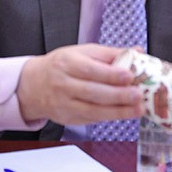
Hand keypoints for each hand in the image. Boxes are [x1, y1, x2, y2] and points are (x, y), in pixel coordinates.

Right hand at [17, 44, 142, 127]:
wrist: (33, 84)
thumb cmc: (62, 65)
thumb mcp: (81, 52)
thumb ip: (109, 54)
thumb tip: (137, 52)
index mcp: (67, 63)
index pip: (90, 70)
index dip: (110, 74)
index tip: (129, 76)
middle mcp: (63, 84)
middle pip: (93, 92)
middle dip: (118, 95)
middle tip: (138, 95)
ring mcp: (64, 104)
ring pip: (93, 110)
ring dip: (118, 111)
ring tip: (137, 109)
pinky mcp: (68, 118)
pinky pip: (91, 119)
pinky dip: (109, 117)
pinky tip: (124, 114)